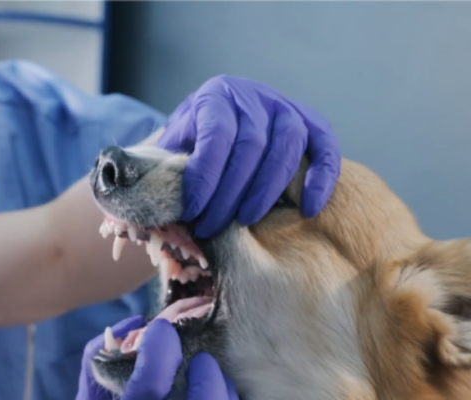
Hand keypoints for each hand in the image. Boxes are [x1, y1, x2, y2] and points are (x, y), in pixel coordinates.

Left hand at [158, 75, 340, 238]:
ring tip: (246, 221)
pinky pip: (326, 149)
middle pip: (251, 145)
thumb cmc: (193, 142)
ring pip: (287, 146)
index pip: (216, 136)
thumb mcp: (173, 145)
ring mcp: (287, 107)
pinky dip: (321, 178)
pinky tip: (307, 209)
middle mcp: (254, 96)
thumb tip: (149, 205)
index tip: (192, 211)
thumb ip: (164, 166)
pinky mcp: (313, 124)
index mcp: (216, 96)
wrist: (221, 120)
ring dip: (267, 190)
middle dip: (229, 193)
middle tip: (211, 226)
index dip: (204, 177)